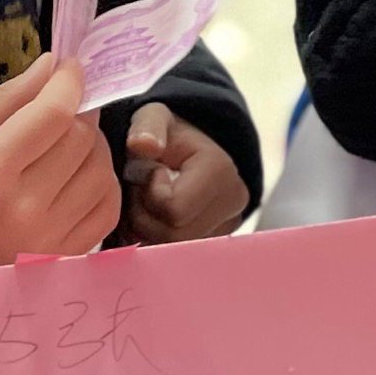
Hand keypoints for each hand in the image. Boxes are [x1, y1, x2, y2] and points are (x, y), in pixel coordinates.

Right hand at [0, 54, 117, 268]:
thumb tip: (53, 65)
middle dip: (79, 112)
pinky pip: (108, 205)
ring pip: (101, 169)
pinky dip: (101, 182)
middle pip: (81, 138)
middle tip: (64, 108)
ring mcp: (49, 237)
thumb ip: (7, 98)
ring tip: (67, 143)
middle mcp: (23, 207)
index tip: (70, 67)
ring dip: (92, 146)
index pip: (53, 114)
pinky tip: (77, 175)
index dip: (70, 82)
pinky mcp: (67, 255)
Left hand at [122, 105, 249, 242]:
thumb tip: (143, 145)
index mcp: (221, 171)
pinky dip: (158, 240)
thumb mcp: (153, 118)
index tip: (149, 173)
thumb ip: (147, 127)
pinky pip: (178, 256)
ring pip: (173, 250)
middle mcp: (235, 202)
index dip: (149, 195)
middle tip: (140, 192)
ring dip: (148, 230)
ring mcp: (229, 226)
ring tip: (147, 203)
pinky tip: (157, 218)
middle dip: (145, 216)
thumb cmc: (166, 135)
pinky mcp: (218, 242)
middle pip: (173, 235)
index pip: (174, 209)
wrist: (186, 151)